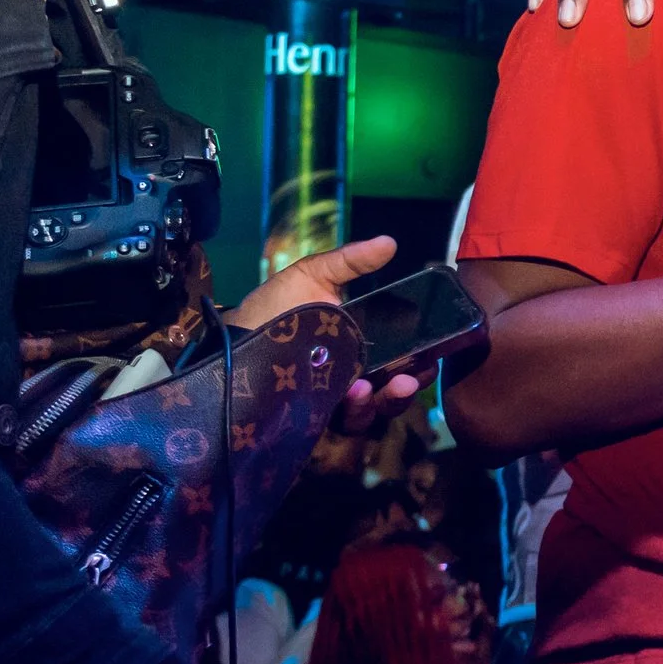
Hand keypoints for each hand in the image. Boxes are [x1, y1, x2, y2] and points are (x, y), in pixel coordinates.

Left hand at [231, 236, 427, 432]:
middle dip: (410, 385)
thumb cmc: (272, 308)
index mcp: (358, 342)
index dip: (420, 359)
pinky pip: (347, 422)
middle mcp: (352, 373)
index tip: (432, 353)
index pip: (401, 356)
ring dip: (389, 400)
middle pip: (394, 387)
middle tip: (417, 375)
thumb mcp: (311, 276)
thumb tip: (390, 241)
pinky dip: (359, 410)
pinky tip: (356, 393)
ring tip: (389, 384)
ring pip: (376, 409)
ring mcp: (336, 398)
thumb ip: (350, 263)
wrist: (230, 341)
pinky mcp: (316, 418)